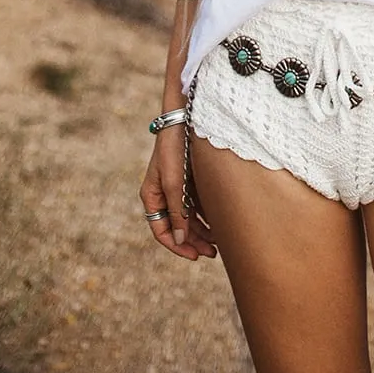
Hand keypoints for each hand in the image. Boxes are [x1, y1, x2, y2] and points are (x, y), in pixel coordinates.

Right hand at [139, 124, 217, 261]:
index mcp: (152, 195)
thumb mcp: (174, 182)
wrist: (187, 116)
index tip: (194, 256)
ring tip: (219, 243)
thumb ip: (177, 211)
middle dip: (194, 241)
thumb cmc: (176, 147)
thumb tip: (180, 239)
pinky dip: (207, 216)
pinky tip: (221, 224)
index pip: (161, 230)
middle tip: (212, 253)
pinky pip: (198, 205)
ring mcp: (178, 187)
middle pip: (177, 227)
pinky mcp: (191, 179)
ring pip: (189, 218)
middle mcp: (164, 194)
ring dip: (202, 231)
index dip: (177, 246)